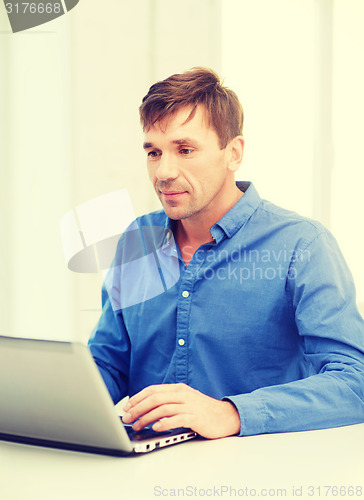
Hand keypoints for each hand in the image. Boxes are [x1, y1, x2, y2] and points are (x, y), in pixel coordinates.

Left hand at [122, 383, 239, 438]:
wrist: (226, 416)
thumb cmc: (203, 410)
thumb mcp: (185, 400)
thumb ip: (169, 401)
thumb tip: (146, 408)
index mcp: (179, 389)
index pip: (153, 389)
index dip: (138, 397)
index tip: (127, 406)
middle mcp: (183, 395)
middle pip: (155, 398)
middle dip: (138, 408)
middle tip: (127, 417)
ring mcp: (190, 405)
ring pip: (163, 408)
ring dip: (147, 417)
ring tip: (138, 425)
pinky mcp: (196, 417)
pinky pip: (177, 419)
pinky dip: (165, 423)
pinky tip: (156, 428)